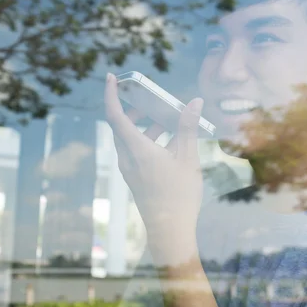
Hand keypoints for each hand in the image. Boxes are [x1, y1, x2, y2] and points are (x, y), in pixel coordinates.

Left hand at [105, 73, 202, 264]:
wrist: (170, 229)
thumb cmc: (179, 194)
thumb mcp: (188, 157)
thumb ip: (188, 127)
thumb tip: (195, 102)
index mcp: (137, 150)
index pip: (115, 115)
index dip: (111, 94)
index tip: (112, 76)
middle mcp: (127, 158)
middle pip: (121, 125)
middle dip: (133, 108)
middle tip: (149, 98)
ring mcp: (129, 169)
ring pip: (129, 138)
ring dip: (144, 125)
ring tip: (169, 121)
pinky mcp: (135, 178)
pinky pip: (135, 151)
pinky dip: (147, 140)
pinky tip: (170, 144)